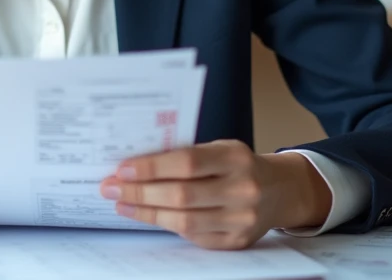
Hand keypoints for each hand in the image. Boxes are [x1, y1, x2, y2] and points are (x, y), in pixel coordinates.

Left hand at [99, 140, 331, 249]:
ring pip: (184, 221)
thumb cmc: (239, 164)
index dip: (151, 167)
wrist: (281, 191)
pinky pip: (193, 236)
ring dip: (146, 213)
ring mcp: (241, 219)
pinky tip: (145, 216)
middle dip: (139, 192)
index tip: (121, 169)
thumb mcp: (220, 148)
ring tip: (121, 204)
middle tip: (110, 188)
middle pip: (181, 195)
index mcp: (235, 158)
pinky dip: (165, 225)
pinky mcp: (236, 242)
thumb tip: (136, 163)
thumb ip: (186, 155)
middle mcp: (242, 189)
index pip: (186, 162)